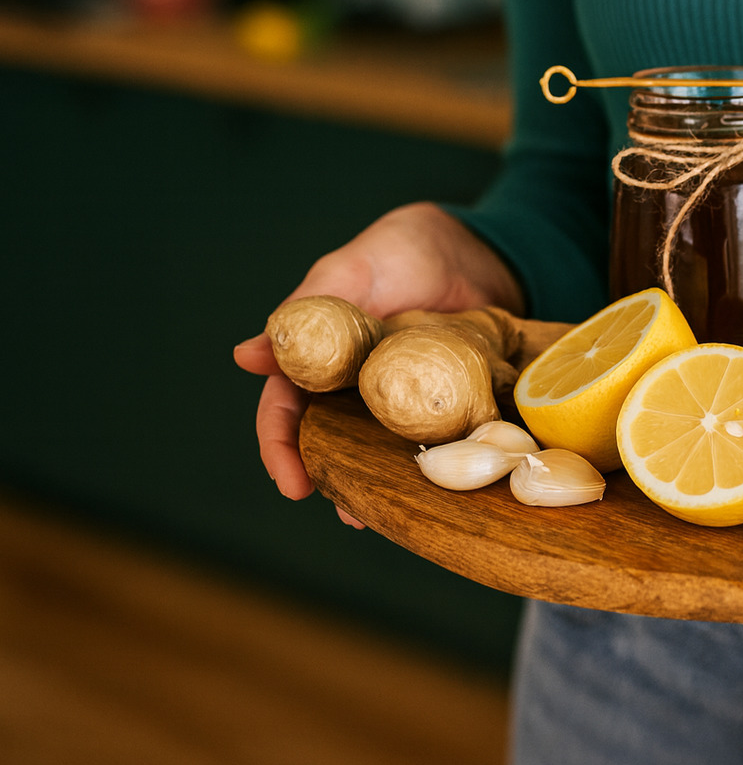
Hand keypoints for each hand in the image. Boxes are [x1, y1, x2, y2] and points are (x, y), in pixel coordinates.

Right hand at [233, 202, 523, 522]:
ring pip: (388, 451)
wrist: (474, 249)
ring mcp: (407, 400)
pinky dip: (446, 463)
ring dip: (389, 484)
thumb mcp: (349, 273)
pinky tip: (452, 486)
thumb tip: (246, 357)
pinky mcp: (453, 403)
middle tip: (351, 515)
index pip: (288, 413)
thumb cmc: (399, 251)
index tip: (292, 486)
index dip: (282, 450)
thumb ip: (304, 312)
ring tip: (396, 514)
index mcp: (321, 361)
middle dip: (338, 483)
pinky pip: (445, 440)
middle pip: (336, 445)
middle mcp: (358, 389)